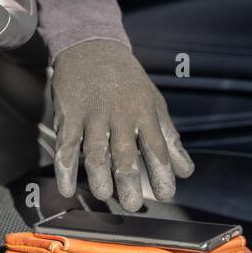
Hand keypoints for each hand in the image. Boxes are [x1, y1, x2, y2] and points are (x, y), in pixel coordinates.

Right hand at [50, 39, 193, 211]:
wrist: (92, 46)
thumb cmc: (128, 81)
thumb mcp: (154, 103)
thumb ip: (169, 138)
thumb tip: (186, 171)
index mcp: (145, 113)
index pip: (157, 148)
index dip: (162, 173)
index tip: (167, 195)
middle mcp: (120, 116)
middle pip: (125, 155)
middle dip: (130, 183)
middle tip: (133, 206)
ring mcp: (93, 116)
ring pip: (95, 153)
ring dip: (99, 178)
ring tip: (105, 196)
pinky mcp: (69, 116)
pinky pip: (66, 147)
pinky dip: (65, 170)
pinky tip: (67, 189)